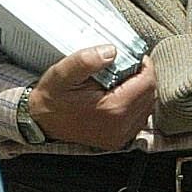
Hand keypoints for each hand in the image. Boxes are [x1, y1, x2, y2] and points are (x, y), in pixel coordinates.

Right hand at [24, 47, 157, 150]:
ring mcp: (120, 136)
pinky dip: (136, 104)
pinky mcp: (118, 140)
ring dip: (141, 90)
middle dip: (144, 77)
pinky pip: (139, 119)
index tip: (135, 56)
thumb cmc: (52, 97)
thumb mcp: (63, 73)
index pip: (147, 83)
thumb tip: (112, 51)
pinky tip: (121, 95)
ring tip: (124, 79)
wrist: (41, 122)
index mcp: (112, 109)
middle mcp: (120, 126)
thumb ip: (86, 60)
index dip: (145, 66)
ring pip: (147, 107)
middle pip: (150, 95)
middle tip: (129, 65)